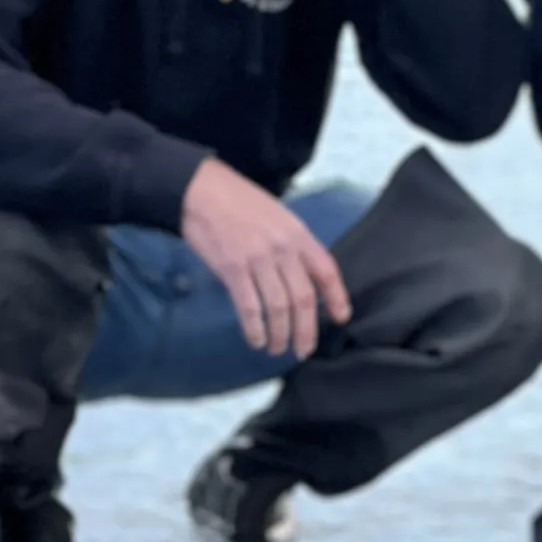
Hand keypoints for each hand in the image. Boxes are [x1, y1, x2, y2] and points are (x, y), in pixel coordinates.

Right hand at [179, 157, 352, 360]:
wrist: (201, 190)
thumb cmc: (238, 203)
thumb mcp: (277, 217)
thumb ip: (292, 246)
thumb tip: (300, 279)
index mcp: (297, 235)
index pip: (326, 270)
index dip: (337, 298)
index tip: (340, 318)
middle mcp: (282, 249)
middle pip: (304, 298)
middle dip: (306, 331)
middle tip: (302, 350)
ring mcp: (258, 259)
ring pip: (279, 308)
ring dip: (280, 335)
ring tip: (276, 349)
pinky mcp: (232, 268)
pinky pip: (250, 307)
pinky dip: (255, 329)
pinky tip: (256, 340)